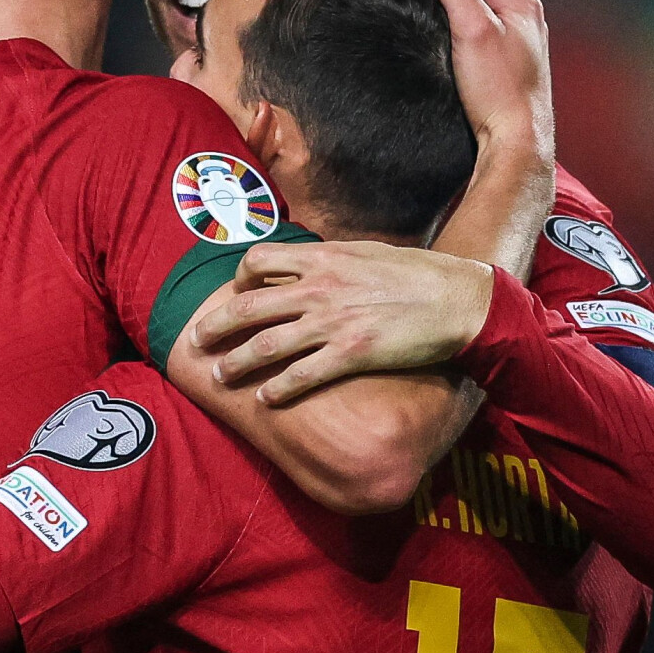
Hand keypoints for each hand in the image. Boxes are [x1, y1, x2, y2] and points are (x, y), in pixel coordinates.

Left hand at [188, 241, 495, 405]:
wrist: (458, 299)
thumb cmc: (416, 273)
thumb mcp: (365, 253)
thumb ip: (331, 260)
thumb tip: (306, 266)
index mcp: (322, 258)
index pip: (258, 261)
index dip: (238, 280)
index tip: (233, 294)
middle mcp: (319, 288)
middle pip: (248, 307)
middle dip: (215, 325)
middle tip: (195, 340)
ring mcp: (333, 322)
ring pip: (266, 344)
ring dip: (236, 362)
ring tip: (219, 375)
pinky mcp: (352, 353)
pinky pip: (303, 375)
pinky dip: (278, 389)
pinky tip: (264, 399)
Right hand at [391, 0, 553, 163]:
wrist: (515, 142)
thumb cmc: (499, 91)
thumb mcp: (473, 30)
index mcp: (519, 3)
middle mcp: (522, 18)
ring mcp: (516, 41)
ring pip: (473, 3)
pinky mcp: (505, 63)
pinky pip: (475, 26)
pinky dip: (453, 16)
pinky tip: (437, 25)